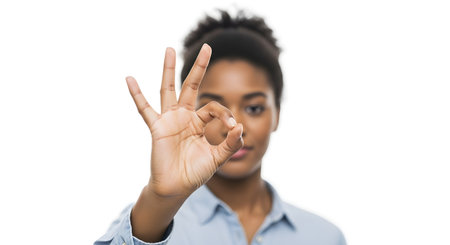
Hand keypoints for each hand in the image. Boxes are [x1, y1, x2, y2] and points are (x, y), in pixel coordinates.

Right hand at [126, 44, 243, 197]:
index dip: (225, 115)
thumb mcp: (218, 158)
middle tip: (206, 46)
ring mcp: (169, 120)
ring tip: (169, 49)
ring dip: (169, 70)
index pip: (214, 108)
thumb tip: (240, 126)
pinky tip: (130, 79)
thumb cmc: (195, 173)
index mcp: (200, 123)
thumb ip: (230, 143)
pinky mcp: (157, 128)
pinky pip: (145, 109)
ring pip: (168, 89)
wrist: (176, 188)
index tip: (233, 128)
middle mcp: (184, 117)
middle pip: (191, 86)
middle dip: (199, 67)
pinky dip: (137, 95)